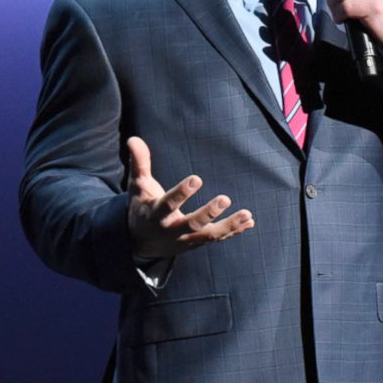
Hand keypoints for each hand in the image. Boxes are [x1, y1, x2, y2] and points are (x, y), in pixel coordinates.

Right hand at [125, 135, 253, 260]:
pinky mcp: (196, 244)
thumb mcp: (137, 186)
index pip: (167, 204)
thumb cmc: (142, 207)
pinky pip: (217, 239)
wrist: (141, 243)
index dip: (181, 193)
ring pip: (208, 236)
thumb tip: (133, 138)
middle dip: (208, 213)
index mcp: (155, 215)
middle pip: (191, 224)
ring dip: (229, 226)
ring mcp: (185, 240)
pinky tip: (249, 221)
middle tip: (225, 199)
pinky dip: (233, 231)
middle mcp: (171, 230)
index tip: (197, 178)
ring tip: (247, 214)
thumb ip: (139, 163)